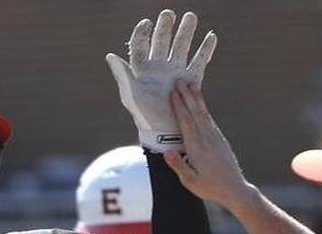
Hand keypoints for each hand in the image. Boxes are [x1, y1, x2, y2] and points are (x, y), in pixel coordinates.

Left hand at [106, 9, 217, 151]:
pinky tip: (211, 36)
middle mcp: (159, 66)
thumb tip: (110, 56)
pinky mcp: (191, 79)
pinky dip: (206, 49)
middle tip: (168, 13)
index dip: (142, 33)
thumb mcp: (131, 95)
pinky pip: (199, 61)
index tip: (147, 23)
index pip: (141, 45)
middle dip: (166, 26)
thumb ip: (122, 75)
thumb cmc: (144, 114)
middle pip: (162, 40)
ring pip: (181, 46)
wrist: (164, 132)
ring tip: (191, 16)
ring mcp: (176, 71)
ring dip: (186, 31)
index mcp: (142, 68)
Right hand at [164, 80, 259, 213]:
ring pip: (204, 114)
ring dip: (197, 99)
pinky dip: (204, 110)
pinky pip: (210, 121)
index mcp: (197, 148)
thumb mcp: (190, 182)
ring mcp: (215, 138)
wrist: (235, 190)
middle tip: (180, 80)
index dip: (179, 106)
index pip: (186, 123)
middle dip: (187, 96)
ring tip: (192, 85)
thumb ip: (179, 166)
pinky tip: (202, 104)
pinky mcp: (220, 140)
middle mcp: (207, 140)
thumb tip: (166, 152)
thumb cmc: (210, 188)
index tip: (173, 92)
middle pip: (195, 114)